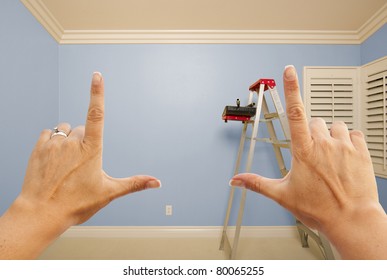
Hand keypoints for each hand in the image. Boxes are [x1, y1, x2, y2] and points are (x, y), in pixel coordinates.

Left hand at [0, 72, 159, 258]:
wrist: (41, 213)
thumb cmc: (75, 204)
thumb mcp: (108, 192)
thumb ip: (134, 183)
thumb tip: (157, 182)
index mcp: (91, 148)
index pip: (97, 113)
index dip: (98, 92)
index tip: (97, 75)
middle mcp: (72, 141)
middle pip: (82, 129)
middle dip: (84, 141)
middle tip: (80, 166)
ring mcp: (54, 143)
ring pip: (65, 130)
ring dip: (68, 140)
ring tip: (66, 163)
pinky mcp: (39, 147)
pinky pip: (49, 134)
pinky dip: (53, 142)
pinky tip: (54, 160)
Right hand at [230, 66, 386, 258]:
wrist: (351, 220)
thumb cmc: (319, 209)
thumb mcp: (282, 195)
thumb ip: (256, 183)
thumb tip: (236, 180)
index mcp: (303, 150)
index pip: (294, 111)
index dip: (290, 88)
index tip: (289, 71)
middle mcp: (324, 143)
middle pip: (314, 122)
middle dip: (311, 133)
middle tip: (312, 154)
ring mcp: (344, 146)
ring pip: (334, 125)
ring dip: (330, 136)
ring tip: (330, 156)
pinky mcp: (361, 151)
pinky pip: (354, 133)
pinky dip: (348, 140)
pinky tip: (345, 155)